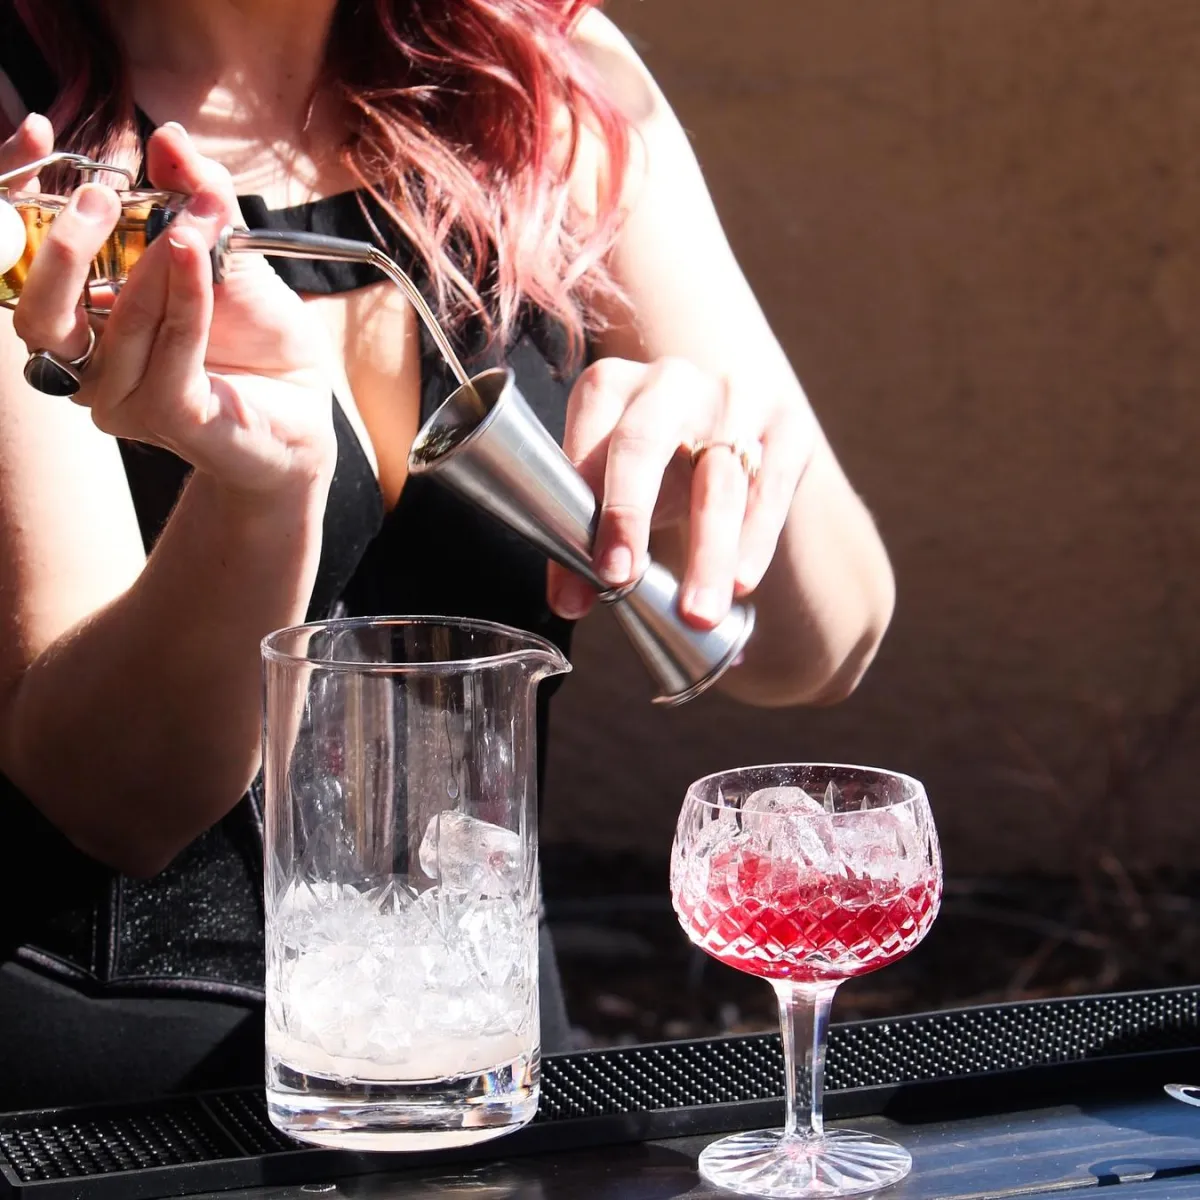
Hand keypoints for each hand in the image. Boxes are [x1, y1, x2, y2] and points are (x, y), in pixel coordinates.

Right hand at [7, 119, 336, 500]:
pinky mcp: (169, 416)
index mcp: (81, 326)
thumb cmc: (259, 337)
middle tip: (102, 196)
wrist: (308, 403)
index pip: (19, 274)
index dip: (13, 205)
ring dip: (160, 263)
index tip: (37, 135)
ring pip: (121, 320)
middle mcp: (87, 369)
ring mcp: (124, 400)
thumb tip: (166, 137)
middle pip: (37, 311)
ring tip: (199, 222)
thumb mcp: (227, 252)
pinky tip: (202, 255)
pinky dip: (188, 293)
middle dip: (66, 245)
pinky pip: (171, 344)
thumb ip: (194, 198)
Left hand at [547, 356, 814, 628]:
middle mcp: (669, 383)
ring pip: (719, 479)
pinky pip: (770, 489)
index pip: (586, 451)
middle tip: (621, 580)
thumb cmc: (656, 454)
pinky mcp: (786, 425)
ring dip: (707, 553)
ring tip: (697, 612)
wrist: (728, 406)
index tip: (596, 573)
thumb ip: (584, 533)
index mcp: (609, 387)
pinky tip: (740, 582)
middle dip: (629, 515)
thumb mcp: (613, 477)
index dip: (586, 512)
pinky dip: (755, 540)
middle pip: (643, 445)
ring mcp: (733, 398)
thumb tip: (570, 602)